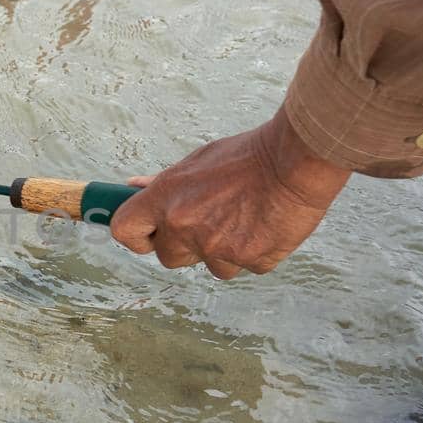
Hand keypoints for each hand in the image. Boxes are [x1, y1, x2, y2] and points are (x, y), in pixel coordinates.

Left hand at [109, 110, 350, 278]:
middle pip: (168, 257)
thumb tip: (132, 186)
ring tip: (244, 218)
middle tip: (210, 221)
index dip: (137, 237)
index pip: (125, 231)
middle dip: (184, 246)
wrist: (297, 162)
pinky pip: (243, 266)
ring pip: (209, 266)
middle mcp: (185, 226)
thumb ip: (163, 183)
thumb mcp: (197, 163)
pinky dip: (253, 252)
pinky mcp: (249, 261)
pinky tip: (264, 225)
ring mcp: (217, 248)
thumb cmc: (246, 157)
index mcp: (167, 198)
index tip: (149, 235)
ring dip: (222, 251)